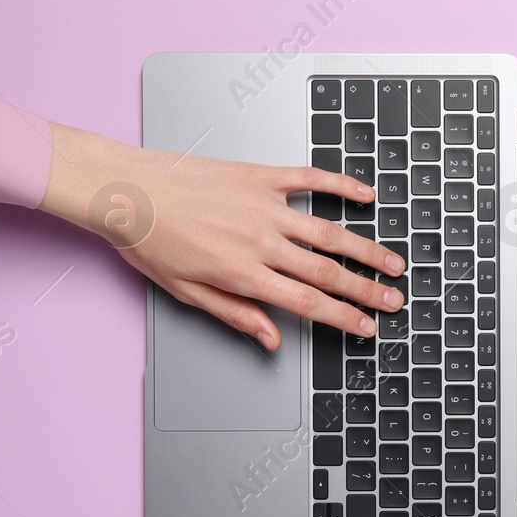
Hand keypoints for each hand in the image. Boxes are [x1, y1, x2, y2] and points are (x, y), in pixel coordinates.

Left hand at [38, 123, 404, 350]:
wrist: (121, 189)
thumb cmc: (146, 240)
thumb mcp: (185, 291)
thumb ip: (235, 314)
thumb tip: (271, 338)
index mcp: (242, 274)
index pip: (307, 303)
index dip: (343, 317)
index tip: (367, 326)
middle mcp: (260, 241)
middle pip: (327, 272)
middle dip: (367, 290)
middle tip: (395, 300)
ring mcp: (263, 206)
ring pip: (328, 232)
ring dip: (366, 248)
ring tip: (392, 262)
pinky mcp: (259, 177)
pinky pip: (310, 181)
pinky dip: (341, 186)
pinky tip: (365, 197)